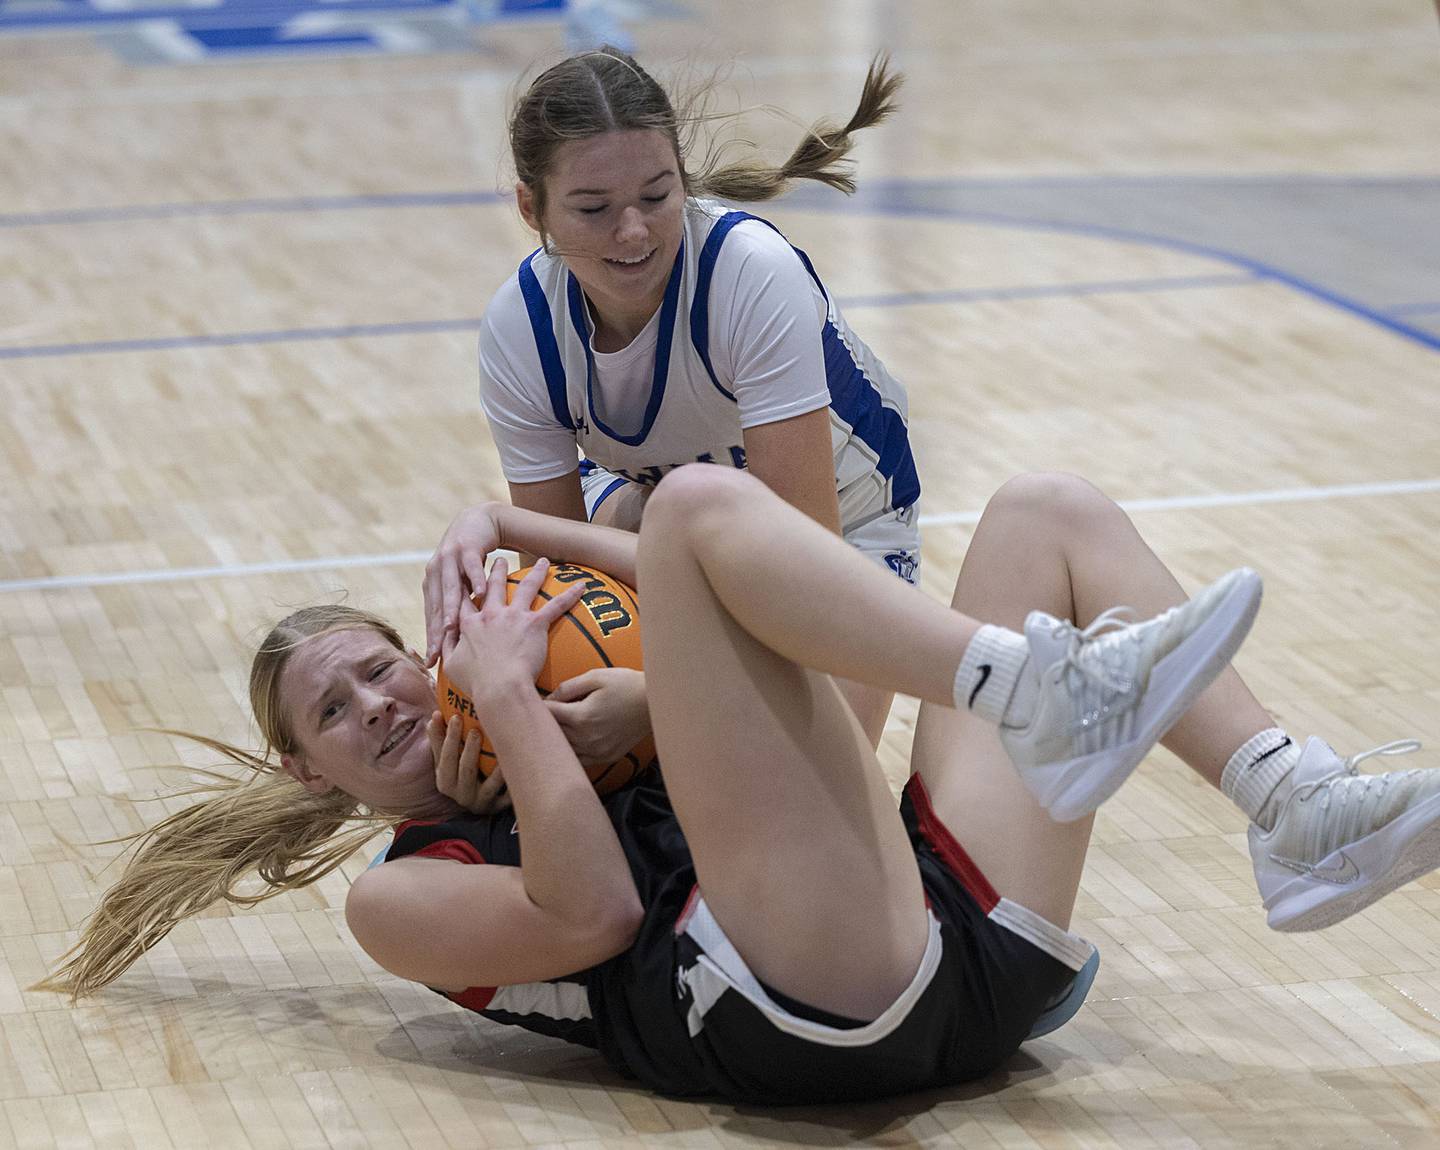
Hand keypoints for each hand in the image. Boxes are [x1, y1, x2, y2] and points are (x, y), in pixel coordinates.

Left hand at [424, 503, 503, 666]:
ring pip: (451, 586)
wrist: (478, 522)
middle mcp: (436, 572)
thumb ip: (458, 606)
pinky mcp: (466, 547)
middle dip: (437, 631)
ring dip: (451, 606)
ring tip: (453, 627)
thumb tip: (458, 640)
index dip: (431, 639)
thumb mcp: (461, 583)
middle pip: (437, 606)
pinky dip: (475, 578)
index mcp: (433, 584)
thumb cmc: (469, 560)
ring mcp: (450, 558)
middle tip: (437, 652)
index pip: (432, 617)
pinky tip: (480, 592)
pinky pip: (472, 565)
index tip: (430, 662)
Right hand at [428, 713, 511, 813]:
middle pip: (466, 770)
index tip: (456, 717)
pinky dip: (513, 786)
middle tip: (476, 731)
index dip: (450, 738)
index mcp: (445, 781)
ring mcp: (481, 802)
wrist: (478, 803)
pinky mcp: (499, 807)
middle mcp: (461, 795)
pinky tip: (521, 771)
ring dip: (495, 769)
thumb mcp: (446, 760)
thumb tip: (436, 714)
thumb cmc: (460, 772)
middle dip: (470, 750)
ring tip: (503, 748)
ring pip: (489, 786)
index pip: (445, 758)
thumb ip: (439, 738)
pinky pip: (508, 798)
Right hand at [443, 557, 587, 706]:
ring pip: (526, 587)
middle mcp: (491, 614)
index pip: (464, 599)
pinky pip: (556, 606)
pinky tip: (582, 585)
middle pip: (493, 586)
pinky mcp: (534, 624)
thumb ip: (448, 650)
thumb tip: (442, 643)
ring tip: (543, 560)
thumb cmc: (476, 682)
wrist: (499, 687)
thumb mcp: (452, 666)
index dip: (464, 586)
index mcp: (469, 624)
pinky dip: (570, 595)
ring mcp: (513, 616)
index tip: (465, 575)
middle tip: (500, 559)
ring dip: (536, 572)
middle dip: (496, 570)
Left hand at [545, 668, 650, 767]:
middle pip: (552, 734)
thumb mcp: (596, 677)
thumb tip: (548, 697)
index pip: (547, 714)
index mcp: (582, 717)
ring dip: (556, 739)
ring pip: (564, 750)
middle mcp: (587, 738)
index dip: (539, 705)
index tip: (537, 700)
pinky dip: (572, 752)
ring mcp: (597, 751)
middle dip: (545, 723)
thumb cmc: (626, 685)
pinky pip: (580, 760)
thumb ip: (568, 687)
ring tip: (554, 728)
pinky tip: (572, 741)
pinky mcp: (606, 757)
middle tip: (540, 714)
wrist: (655, 702)